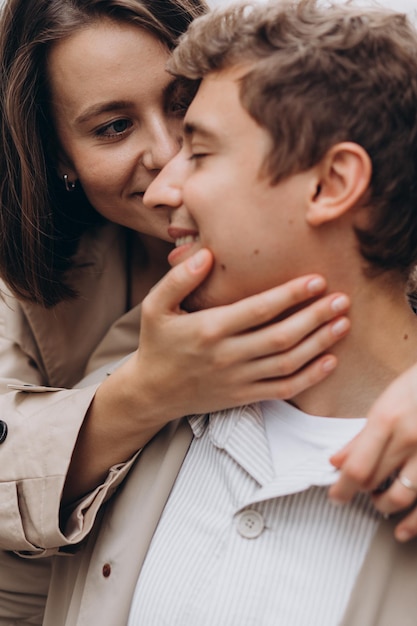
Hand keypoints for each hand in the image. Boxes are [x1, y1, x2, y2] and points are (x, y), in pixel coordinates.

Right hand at [127, 248, 349, 419]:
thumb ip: (178, 279)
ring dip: (319, 344)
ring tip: (343, 324)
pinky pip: (283, 390)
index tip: (316, 280)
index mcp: (209, 329)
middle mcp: (227, 356)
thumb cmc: (157, 344)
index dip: (291, 295)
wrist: (153, 391)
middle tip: (341, 300)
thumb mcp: (155, 307)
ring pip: (288, 363)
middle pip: (281, 336)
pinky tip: (329, 361)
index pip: (258, 310)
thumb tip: (206, 255)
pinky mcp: (244, 396)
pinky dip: (310, 377)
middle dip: (315, 317)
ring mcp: (238, 379)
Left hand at [329, 361, 416, 541]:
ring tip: (379, 502)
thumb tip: (336, 461)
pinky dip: (414, 522)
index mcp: (386, 420)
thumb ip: (361, 436)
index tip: (336, 496)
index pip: (356, 466)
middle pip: (374, 481)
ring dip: (384, 505)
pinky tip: (403, 530)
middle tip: (356, 491)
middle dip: (360, 491)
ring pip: (401, 496)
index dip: (342, 488)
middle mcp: (408, 439)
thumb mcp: (386, 403)